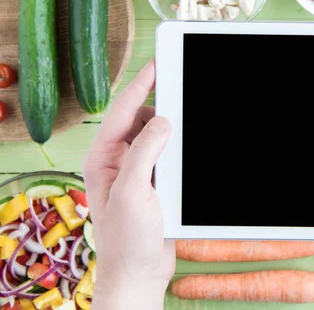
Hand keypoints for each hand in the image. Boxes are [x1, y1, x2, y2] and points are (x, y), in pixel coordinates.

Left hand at [83, 60, 173, 309]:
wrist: (139, 271)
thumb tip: (162, 120)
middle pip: (139, 117)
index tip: (158, 63)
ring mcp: (136, 170)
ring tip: (189, 116)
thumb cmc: (127, 238)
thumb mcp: (132, 192)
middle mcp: (118, 160)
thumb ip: (144, 152)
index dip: (140, 85)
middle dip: (159, 102)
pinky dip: (177, 145)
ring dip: (171, 126)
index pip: (121, 111)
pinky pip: (166, 152)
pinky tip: (189, 144)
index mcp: (103, 158)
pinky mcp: (153, 181)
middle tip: (181, 83)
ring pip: (155, 134)